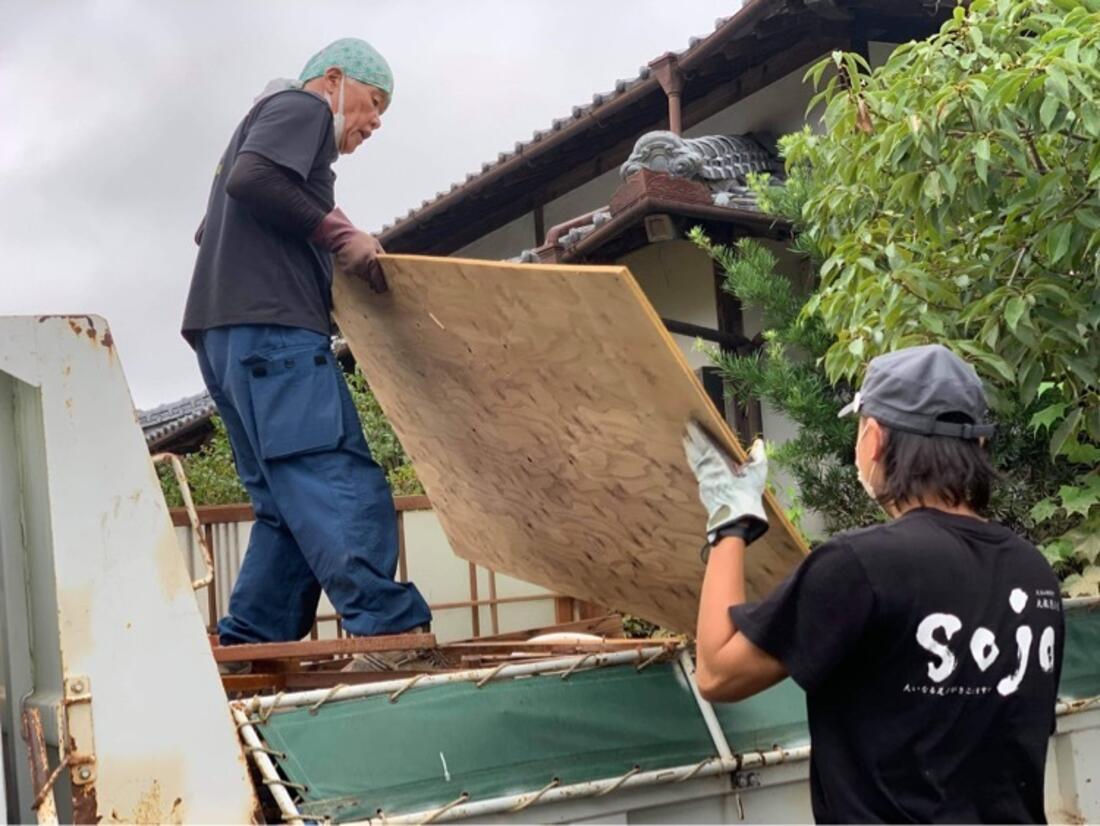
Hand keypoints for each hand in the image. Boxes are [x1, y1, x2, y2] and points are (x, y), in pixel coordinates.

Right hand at [335, 231, 387, 292]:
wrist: (343, 236)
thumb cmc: (361, 239)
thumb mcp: (375, 244)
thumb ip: (382, 255)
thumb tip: (389, 267)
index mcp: (370, 258)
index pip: (377, 276)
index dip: (381, 284)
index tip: (383, 289)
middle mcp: (361, 265)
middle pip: (370, 279)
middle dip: (374, 281)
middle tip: (378, 284)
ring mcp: (353, 268)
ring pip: (363, 278)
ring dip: (366, 276)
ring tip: (367, 270)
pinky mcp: (346, 270)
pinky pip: (355, 275)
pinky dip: (358, 273)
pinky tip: (358, 266)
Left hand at [682, 421, 768, 546]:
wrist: (737, 519)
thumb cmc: (747, 495)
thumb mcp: (757, 473)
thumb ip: (758, 456)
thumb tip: (758, 442)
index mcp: (718, 463)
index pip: (705, 444)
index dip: (697, 433)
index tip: (690, 424)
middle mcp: (708, 471)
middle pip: (695, 452)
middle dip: (689, 441)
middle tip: (684, 431)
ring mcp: (704, 482)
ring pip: (694, 463)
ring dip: (690, 452)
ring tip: (686, 443)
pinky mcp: (703, 492)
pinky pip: (697, 473)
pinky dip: (694, 465)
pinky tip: (695, 463)